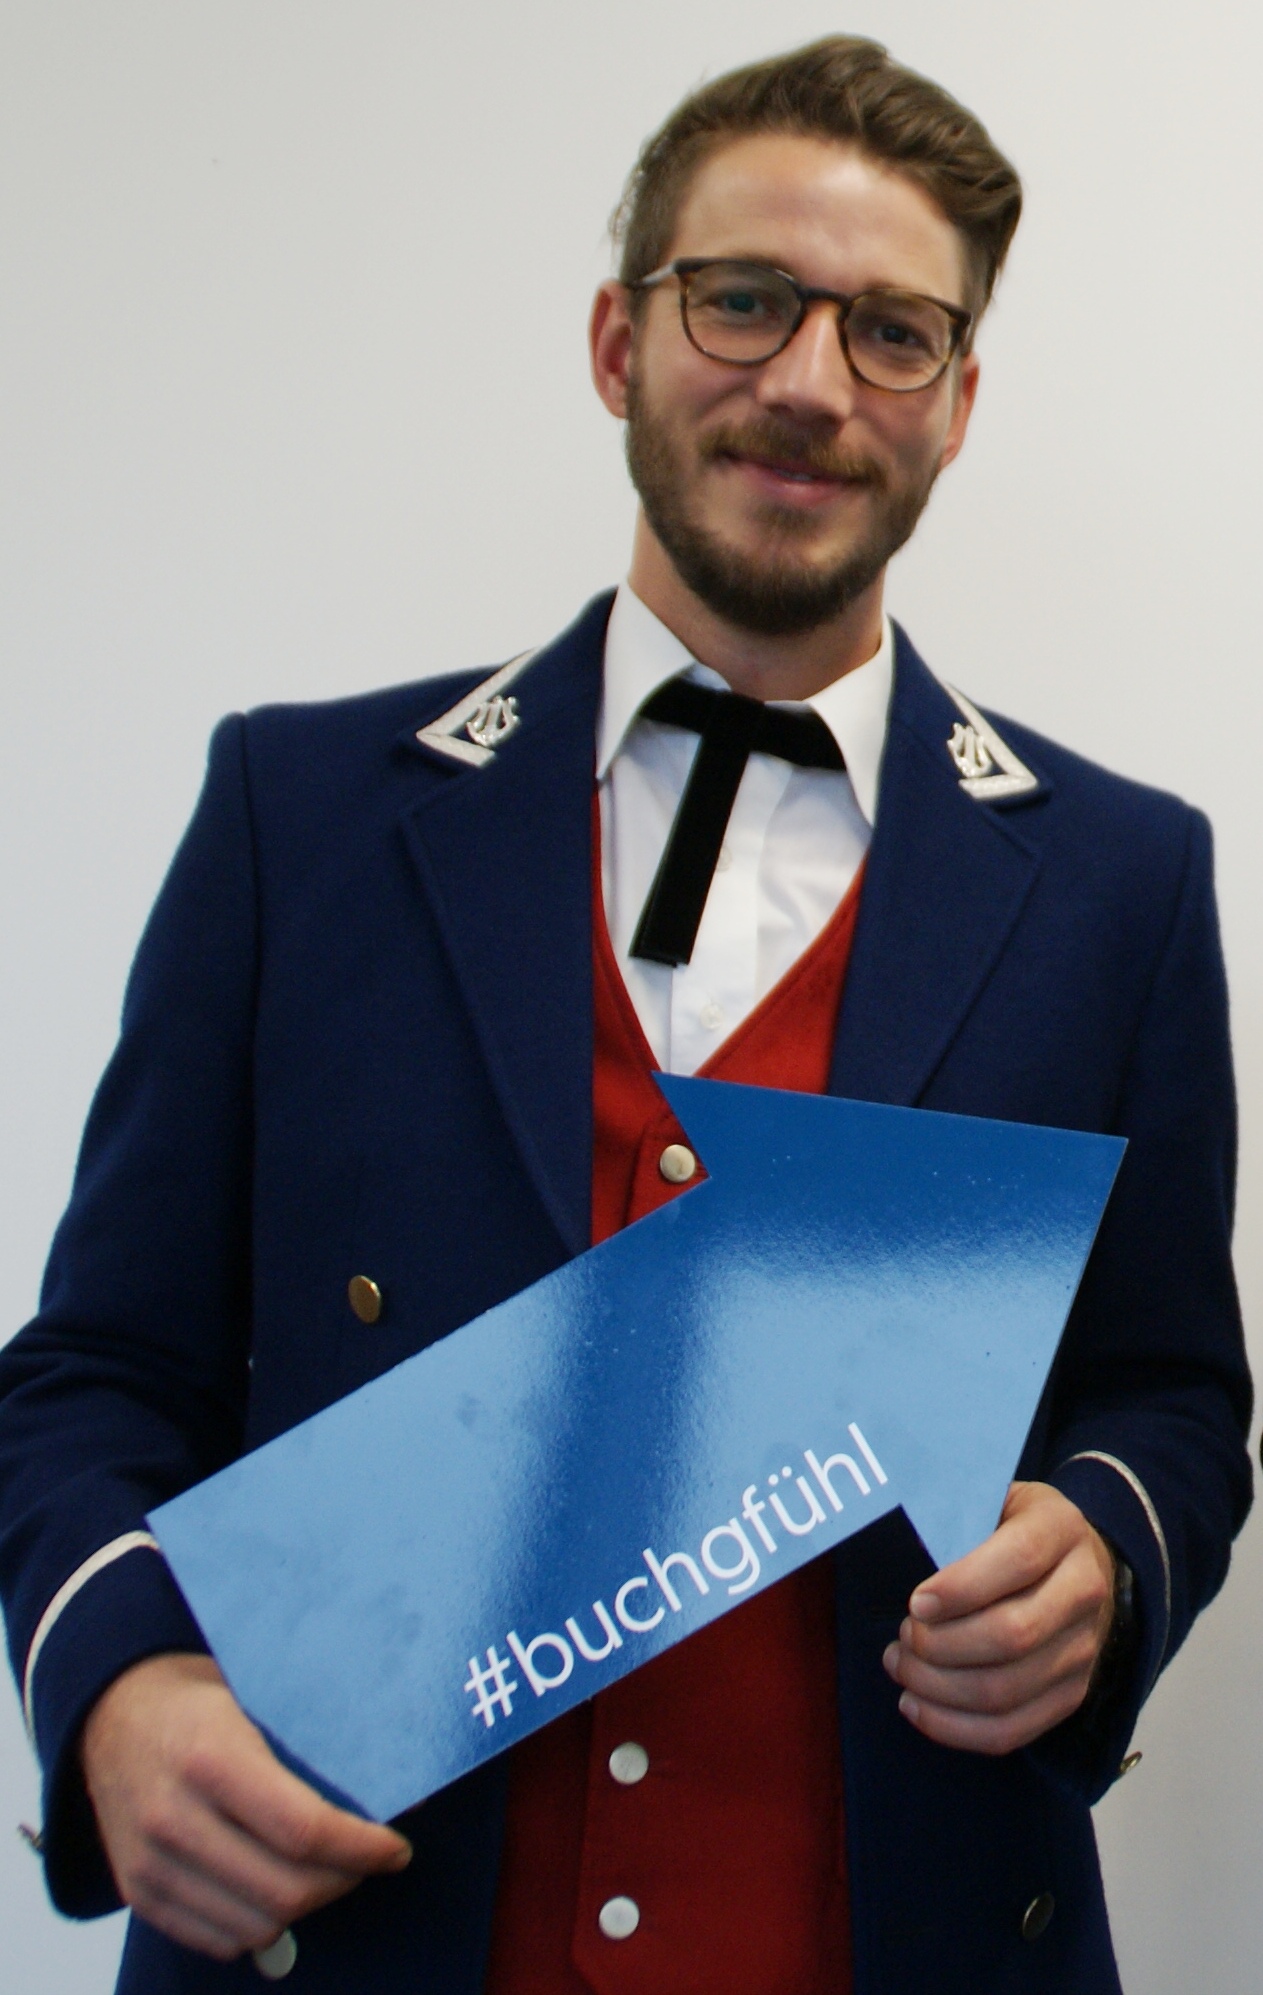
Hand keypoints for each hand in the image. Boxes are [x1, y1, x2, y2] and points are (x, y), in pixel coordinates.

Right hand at [81, 1652, 410, 1959]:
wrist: (114, 1713)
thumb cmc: (202, 1699)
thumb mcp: (257, 1693)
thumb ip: (316, 1738)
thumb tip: (401, 1787)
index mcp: (209, 1756)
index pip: (303, 1831)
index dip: (361, 1848)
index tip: (395, 1847)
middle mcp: (172, 1816)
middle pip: (285, 1890)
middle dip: (344, 1881)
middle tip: (369, 1860)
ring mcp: (150, 1863)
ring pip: (257, 1926)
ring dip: (307, 1908)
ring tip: (330, 1874)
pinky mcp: (138, 1894)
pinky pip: (218, 1941)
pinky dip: (262, 1926)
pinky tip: (281, 1889)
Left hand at [882, 1480, 1114, 1754]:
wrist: (1080, 1564)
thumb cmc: (1012, 1528)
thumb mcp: (991, 1500)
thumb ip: (955, 1517)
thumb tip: (901, 1540)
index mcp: (1061, 1529)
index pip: (1018, 1559)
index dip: (961, 1587)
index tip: (915, 1602)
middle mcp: (1084, 1590)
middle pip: (1011, 1635)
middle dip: (939, 1644)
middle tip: (902, 1634)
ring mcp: (1083, 1649)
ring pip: (1006, 1691)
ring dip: (937, 1688)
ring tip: (900, 1665)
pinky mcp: (1071, 1694)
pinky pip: (1011, 1730)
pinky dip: (953, 1728)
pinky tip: (915, 1704)